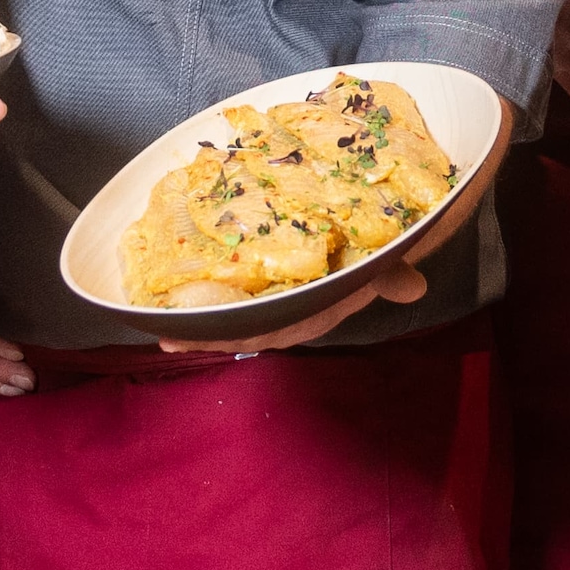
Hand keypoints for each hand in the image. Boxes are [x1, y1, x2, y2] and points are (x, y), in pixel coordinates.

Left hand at [163, 263, 433, 356]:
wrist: (375, 227)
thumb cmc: (371, 249)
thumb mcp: (382, 260)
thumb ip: (391, 274)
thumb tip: (413, 287)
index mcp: (312, 309)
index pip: (277, 330)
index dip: (245, 338)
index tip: (214, 342)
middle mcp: (287, 307)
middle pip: (242, 328)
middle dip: (206, 335)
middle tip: (168, 339)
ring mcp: (271, 293)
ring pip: (229, 312)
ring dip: (196, 317)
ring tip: (155, 318)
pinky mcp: (258, 273)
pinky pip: (226, 286)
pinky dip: (200, 289)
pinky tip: (167, 287)